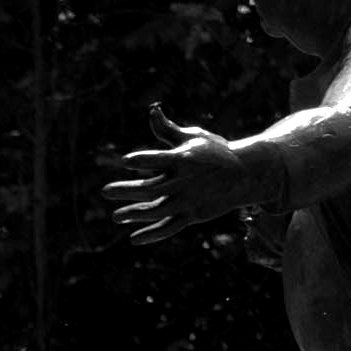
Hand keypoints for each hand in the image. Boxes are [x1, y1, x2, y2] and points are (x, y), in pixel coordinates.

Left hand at [103, 104, 249, 243]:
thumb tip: (152, 111)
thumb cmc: (215, 151)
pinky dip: (152, 235)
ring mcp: (189, 199)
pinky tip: (134, 239)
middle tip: (104, 191)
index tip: (125, 161)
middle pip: (151, 189)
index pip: (159, 159)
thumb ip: (167, 130)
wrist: (245, 173)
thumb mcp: (193, 137)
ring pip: (157, 211)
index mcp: (183, 159)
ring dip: (135, 215)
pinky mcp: (193, 214)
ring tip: (115, 217)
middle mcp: (184, 181)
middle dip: (127, 191)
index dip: (143, 160)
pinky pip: (169, 227)